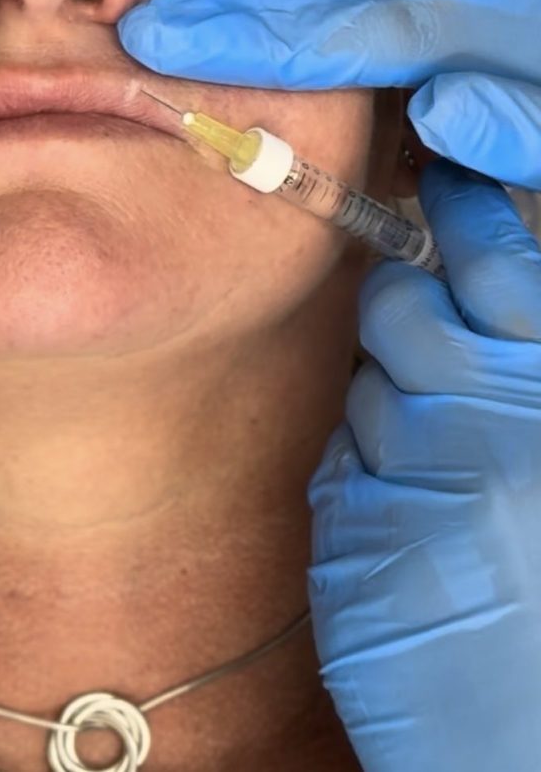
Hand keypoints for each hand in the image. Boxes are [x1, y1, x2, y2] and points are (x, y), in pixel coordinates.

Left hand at [308, 158, 540, 771]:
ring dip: (391, 411)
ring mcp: (432, 467)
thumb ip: (523, 352)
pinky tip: (421, 529)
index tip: (440, 152)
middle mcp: (507, 411)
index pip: (498, 254)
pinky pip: (345, 455)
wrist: (535, 736)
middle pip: (402, 300)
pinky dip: (370, 478)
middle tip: (430, 343)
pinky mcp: (366, 525)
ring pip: (364, 378)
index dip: (462, 200)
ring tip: (449, 475)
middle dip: (402, 310)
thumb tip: (469, 256)